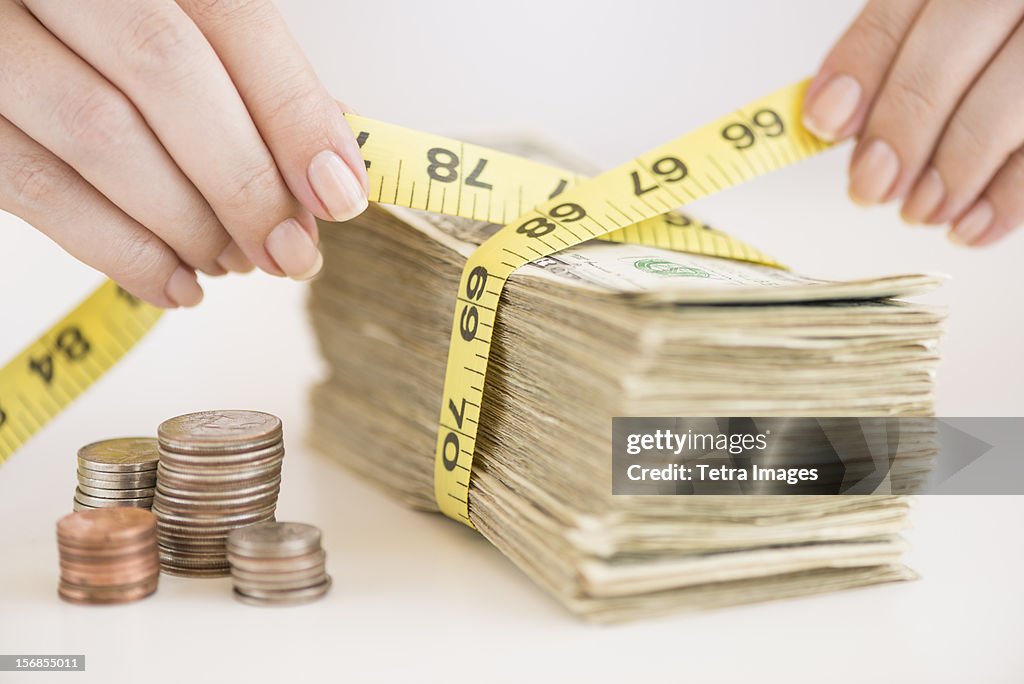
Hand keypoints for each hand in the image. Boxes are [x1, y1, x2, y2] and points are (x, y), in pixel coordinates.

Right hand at [0, 0, 368, 306]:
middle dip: (245, 180)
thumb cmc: (103, 41)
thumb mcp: (182, 35)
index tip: (339, 192)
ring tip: (234, 263)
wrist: (6, 29)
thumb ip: (249, 81)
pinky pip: (38, 188)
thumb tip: (336, 157)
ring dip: (189, 222)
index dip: (294, 112)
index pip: (231, 20)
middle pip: (167, 74)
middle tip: (290, 251)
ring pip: (102, 134)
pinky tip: (177, 283)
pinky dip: (121, 252)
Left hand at [803, 0, 1023, 246]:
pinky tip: (972, 226)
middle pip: (946, 58)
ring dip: (953, 172)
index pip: (898, 15)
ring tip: (920, 213)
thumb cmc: (988, 49)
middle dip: (900, 132)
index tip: (825, 119)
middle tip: (870, 187)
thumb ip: (895, 61)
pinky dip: (1009, 197)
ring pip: (1003, 107)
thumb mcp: (939, 35)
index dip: (858, 69)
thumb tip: (834, 117)